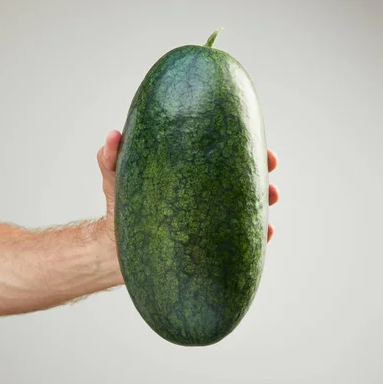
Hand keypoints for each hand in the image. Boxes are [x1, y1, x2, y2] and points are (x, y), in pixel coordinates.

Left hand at [97, 131, 278, 243]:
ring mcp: (207, 221)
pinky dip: (255, 238)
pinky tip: (266, 233)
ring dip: (263, 203)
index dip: (241, 145)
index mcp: (188, 173)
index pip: (219, 154)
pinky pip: (236, 242)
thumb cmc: (119, 205)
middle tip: (270, 169)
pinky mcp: (206, 247)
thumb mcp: (115, 178)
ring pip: (244, 209)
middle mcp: (202, 194)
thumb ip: (111, 157)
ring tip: (271, 200)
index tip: (257, 141)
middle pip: (239, 178)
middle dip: (261, 172)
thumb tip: (114, 135)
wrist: (114, 248)